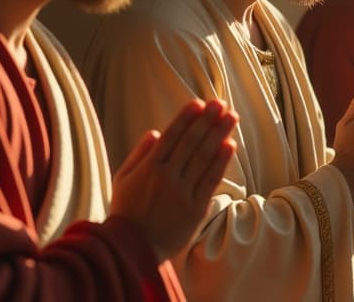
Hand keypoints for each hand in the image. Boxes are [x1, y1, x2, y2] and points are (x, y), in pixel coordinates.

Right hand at [110, 99, 237, 260]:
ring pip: (203, 158)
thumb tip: (156, 133)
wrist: (132, 250)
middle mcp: (167, 177)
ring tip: (231, 117)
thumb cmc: (126, 213)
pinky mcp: (195, 209)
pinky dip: (220, 162)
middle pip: (191, 143)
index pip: (172, 137)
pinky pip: (210, 181)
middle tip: (221, 103)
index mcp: (148, 168)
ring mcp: (182, 193)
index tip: (199, 103)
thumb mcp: (122, 180)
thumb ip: (139, 154)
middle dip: (207, 120)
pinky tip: (230, 145)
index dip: (187, 118)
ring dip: (219, 134)